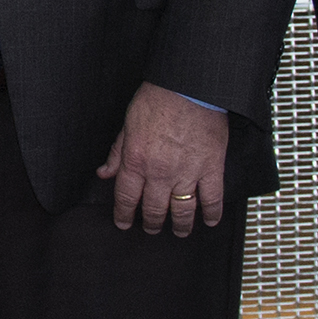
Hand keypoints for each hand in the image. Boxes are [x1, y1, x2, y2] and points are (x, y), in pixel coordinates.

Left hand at [96, 84, 228, 235]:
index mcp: (136, 161)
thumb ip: (117, 152)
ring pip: (182, 209)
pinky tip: (210, 221)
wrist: (190, 87)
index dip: (123, 214)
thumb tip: (105, 173)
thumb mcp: (127, 124)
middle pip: (153, 208)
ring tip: (178, 231)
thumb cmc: (158, 99)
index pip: (125, 197)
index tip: (123, 224)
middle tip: (150, 228)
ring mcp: (187, 172)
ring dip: (179, 224)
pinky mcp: (212, 168)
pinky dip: (212, 213)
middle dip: (150, 222)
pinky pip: (213, 198)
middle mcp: (160, 172)